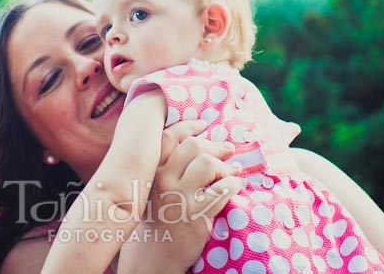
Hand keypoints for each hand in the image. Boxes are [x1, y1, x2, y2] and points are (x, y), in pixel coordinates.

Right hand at [118, 120, 242, 273]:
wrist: (151, 259)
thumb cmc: (153, 222)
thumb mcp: (149, 191)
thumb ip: (164, 168)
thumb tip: (194, 145)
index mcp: (150, 171)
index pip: (169, 136)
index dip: (190, 126)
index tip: (203, 124)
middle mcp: (162, 180)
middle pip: (194, 146)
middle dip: (215, 147)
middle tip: (228, 151)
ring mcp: (179, 197)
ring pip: (209, 164)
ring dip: (225, 168)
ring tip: (230, 174)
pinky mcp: (197, 215)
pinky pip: (223, 189)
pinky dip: (234, 185)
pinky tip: (234, 189)